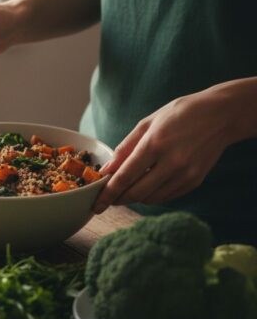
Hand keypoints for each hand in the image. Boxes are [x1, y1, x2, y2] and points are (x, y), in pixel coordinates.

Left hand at [93, 86, 241, 212]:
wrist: (221, 115)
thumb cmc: (179, 114)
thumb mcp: (147, 123)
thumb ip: (125, 148)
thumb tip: (106, 170)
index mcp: (155, 144)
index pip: (125, 177)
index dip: (108, 193)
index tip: (96, 204)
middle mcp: (172, 162)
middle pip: (137, 193)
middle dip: (118, 200)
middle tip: (107, 199)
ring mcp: (186, 174)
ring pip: (151, 198)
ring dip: (135, 198)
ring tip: (126, 190)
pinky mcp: (195, 181)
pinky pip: (166, 197)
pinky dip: (152, 195)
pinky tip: (146, 186)